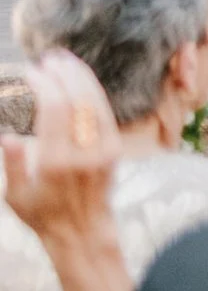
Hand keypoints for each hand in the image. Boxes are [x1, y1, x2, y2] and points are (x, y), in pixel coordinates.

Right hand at [4, 51, 119, 229]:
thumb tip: (6, 136)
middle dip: (63, 74)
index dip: (45, 85)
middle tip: (49, 59)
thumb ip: (12, 165)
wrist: (83, 231)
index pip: (54, 111)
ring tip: (65, 60)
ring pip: (95, 102)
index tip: (33, 72)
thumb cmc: (43, 215)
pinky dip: (94, 92)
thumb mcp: (16, 196)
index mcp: (55, 162)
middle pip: (77, 101)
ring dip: (81, 77)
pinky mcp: (114, 148)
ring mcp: (102, 149)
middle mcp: (82, 152)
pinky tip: (83, 79)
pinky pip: (106, 113)